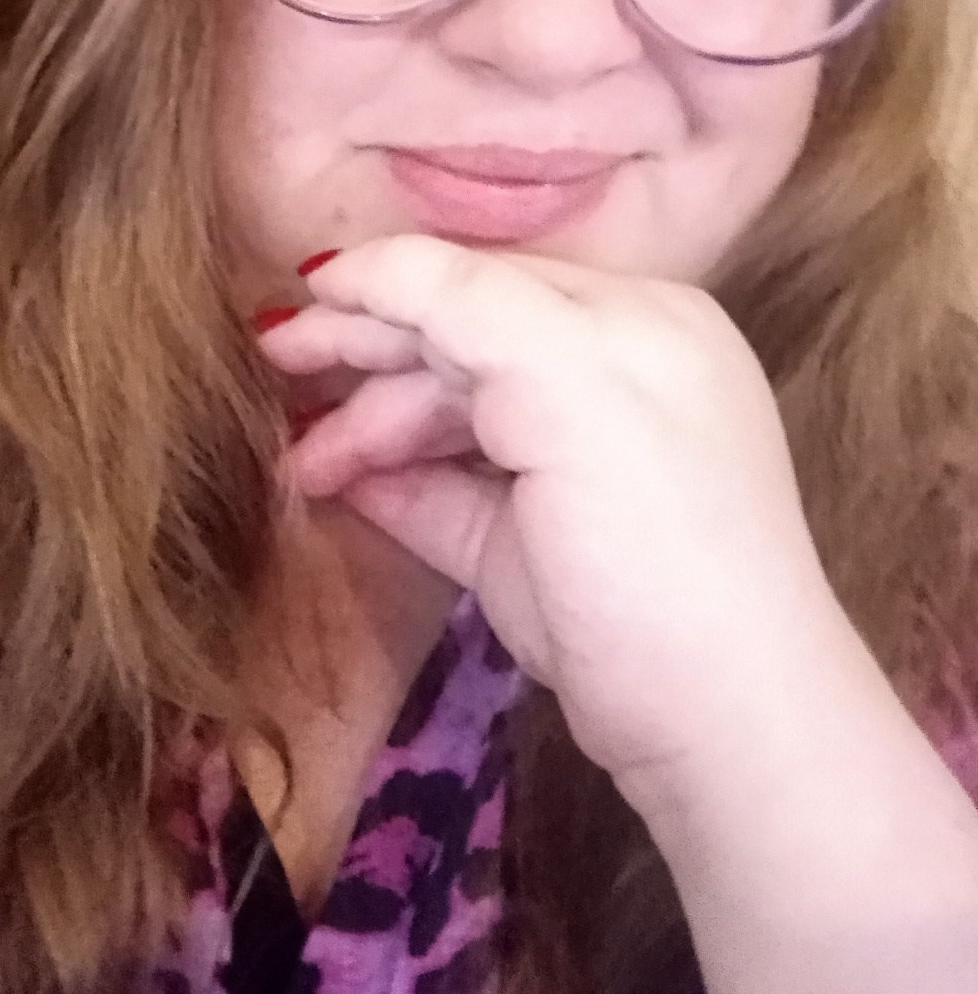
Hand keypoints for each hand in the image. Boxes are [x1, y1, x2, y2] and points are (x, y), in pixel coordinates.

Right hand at [261, 234, 853, 804]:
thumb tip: (352, 266)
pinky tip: (328, 486)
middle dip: (364, 352)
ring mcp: (566, 467)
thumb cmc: (657, 538)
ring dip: (364, 430)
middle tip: (271, 360)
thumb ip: (470, 306)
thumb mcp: (575, 387)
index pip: (486, 278)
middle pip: (457, 342)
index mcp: (632, 322)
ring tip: (295, 464)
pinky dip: (387, 483)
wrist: (722, 727)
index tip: (303, 284)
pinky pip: (443, 490)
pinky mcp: (532, 544)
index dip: (392, 280)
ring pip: (442, 419)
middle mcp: (604, 378)